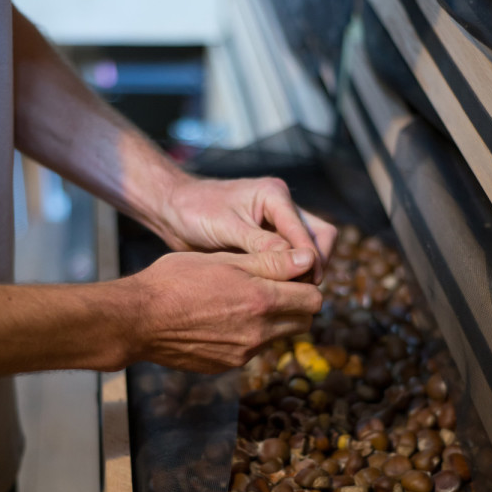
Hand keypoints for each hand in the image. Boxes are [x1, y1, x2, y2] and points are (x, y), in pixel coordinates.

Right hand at [111, 248, 323, 372]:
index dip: (306, 284)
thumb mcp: (223, 260)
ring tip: (239, 303)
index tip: (290, 275)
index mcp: (262, 300)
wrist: (136, 319)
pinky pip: (250, 350)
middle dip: (295, 305)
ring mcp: (242, 353)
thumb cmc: (174, 281)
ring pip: (277, 337)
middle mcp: (258, 332)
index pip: (314, 299)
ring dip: (271, 322)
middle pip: (303, 323)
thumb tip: (307, 259)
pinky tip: (218, 321)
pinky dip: (245, 336)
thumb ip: (269, 262)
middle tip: (271, 288)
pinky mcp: (225, 365)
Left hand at [162, 176, 337, 283]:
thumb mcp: (226, 227)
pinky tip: (279, 292)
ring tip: (291, 295)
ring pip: (306, 249)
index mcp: (274, 195)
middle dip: (315, 264)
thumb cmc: (193, 211)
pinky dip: (288, 273)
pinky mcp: (266, 239)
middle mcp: (280, 207)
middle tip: (303, 292)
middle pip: (319, 237)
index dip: (311, 259)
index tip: (308, 285)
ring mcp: (275, 223)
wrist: (172, 211)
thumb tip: (299, 262)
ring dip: (303, 270)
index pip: (308, 231)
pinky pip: (288, 257)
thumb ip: (260, 243)